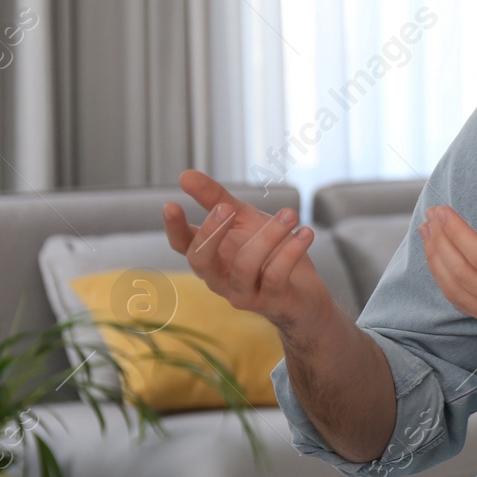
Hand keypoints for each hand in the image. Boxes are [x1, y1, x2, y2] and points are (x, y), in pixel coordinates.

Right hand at [163, 170, 335, 335]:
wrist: (305, 293)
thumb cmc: (269, 253)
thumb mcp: (245, 221)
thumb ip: (216, 200)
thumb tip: (185, 175)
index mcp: (212, 257)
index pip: (183, 245)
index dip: (174, 228)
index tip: (171, 205)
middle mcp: (220, 279)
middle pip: (201, 261)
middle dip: (212, 233)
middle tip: (228, 207)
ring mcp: (243, 294)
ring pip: (245, 266)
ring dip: (268, 236)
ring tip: (289, 214)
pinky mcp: (270, 301)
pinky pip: (275, 276)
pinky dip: (291, 252)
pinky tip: (305, 232)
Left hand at [418, 206, 476, 340]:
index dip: (457, 233)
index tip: (443, 210)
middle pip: (462, 275)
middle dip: (441, 242)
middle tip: (431, 214)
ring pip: (456, 291)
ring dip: (436, 260)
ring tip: (426, 231)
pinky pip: (461, 300)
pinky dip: (443, 277)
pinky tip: (437, 256)